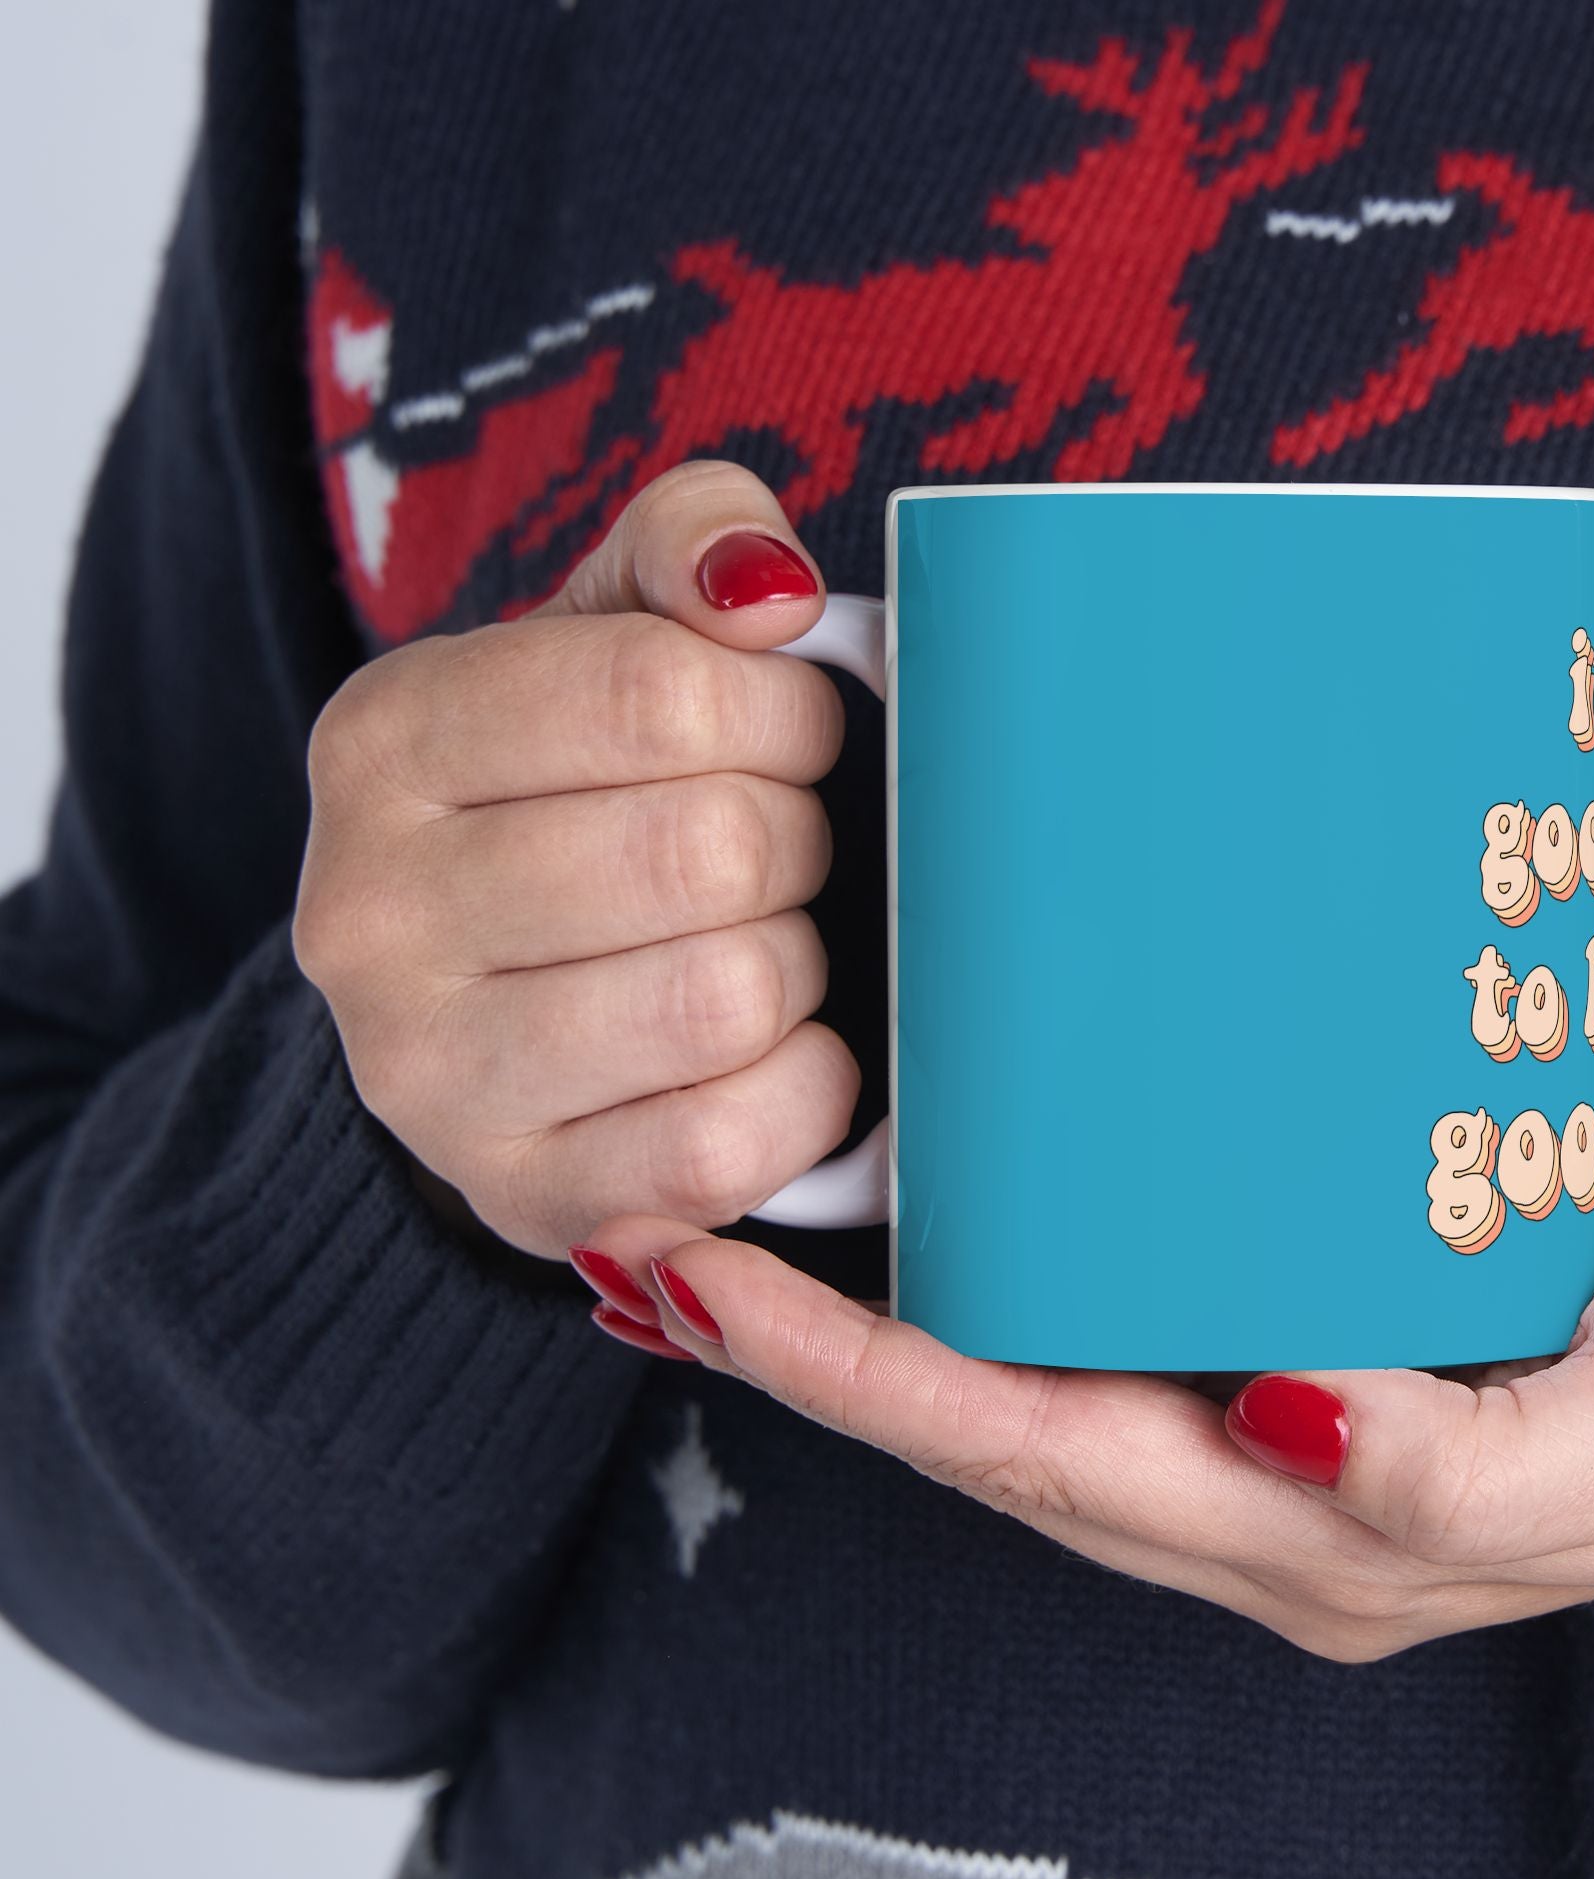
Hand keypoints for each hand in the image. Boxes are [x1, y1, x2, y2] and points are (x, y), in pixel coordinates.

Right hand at [294, 462, 857, 1256]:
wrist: (494, 1003)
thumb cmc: (583, 796)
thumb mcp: (611, 632)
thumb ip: (690, 545)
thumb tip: (768, 591)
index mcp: (386, 740)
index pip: (661, 693)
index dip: (783, 713)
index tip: (791, 735)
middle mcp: (370, 914)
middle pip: (708, 850)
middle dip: (793, 841)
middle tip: (777, 850)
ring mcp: (429, 1078)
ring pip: (726, 997)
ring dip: (795, 965)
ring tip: (760, 944)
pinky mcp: (523, 1198)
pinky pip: (728, 1145)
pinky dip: (803, 1091)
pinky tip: (775, 1052)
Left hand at [575, 1173, 1593, 1658]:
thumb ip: (1464, 1475)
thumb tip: (1285, 1420)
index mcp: (1321, 1536)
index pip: (1031, 1459)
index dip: (855, 1382)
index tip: (698, 1281)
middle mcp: (1271, 1489)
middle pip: (993, 1422)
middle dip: (814, 1348)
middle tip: (660, 1225)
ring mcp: (1290, 1414)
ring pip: (1042, 1368)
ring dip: (889, 1307)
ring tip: (753, 1204)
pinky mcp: (1329, 1319)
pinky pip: (1127, 1303)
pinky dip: (1015, 1256)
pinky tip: (966, 1178)